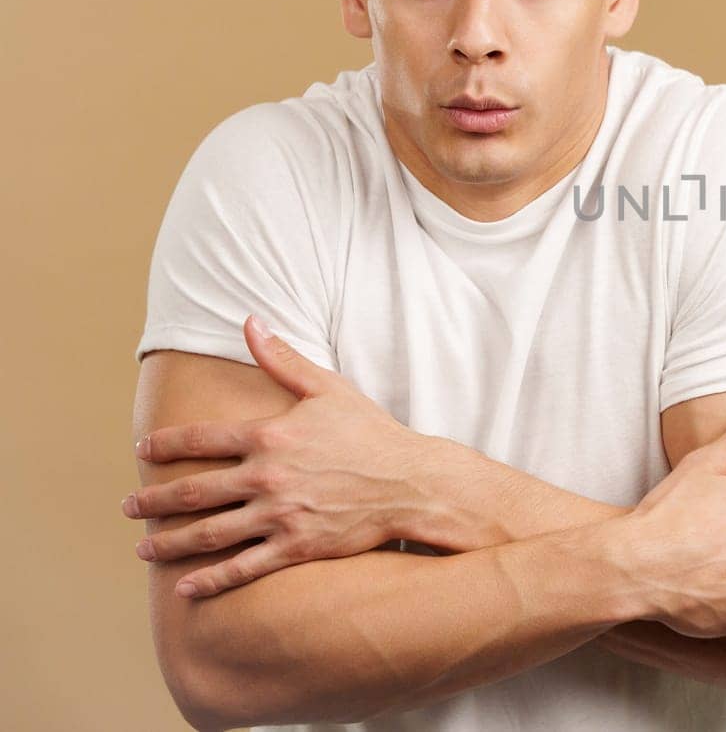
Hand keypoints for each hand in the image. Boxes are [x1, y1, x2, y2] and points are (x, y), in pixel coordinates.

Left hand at [124, 314, 435, 597]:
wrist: (411, 482)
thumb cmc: (371, 433)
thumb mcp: (328, 388)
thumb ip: (283, 359)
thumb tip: (250, 322)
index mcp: (269, 435)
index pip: (199, 439)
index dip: (164, 444)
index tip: (142, 448)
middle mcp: (266, 477)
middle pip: (191, 492)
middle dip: (151, 501)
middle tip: (128, 507)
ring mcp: (279, 515)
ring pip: (207, 534)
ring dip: (168, 544)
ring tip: (144, 550)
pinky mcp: (296, 547)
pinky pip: (243, 569)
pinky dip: (211, 581)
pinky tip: (186, 589)